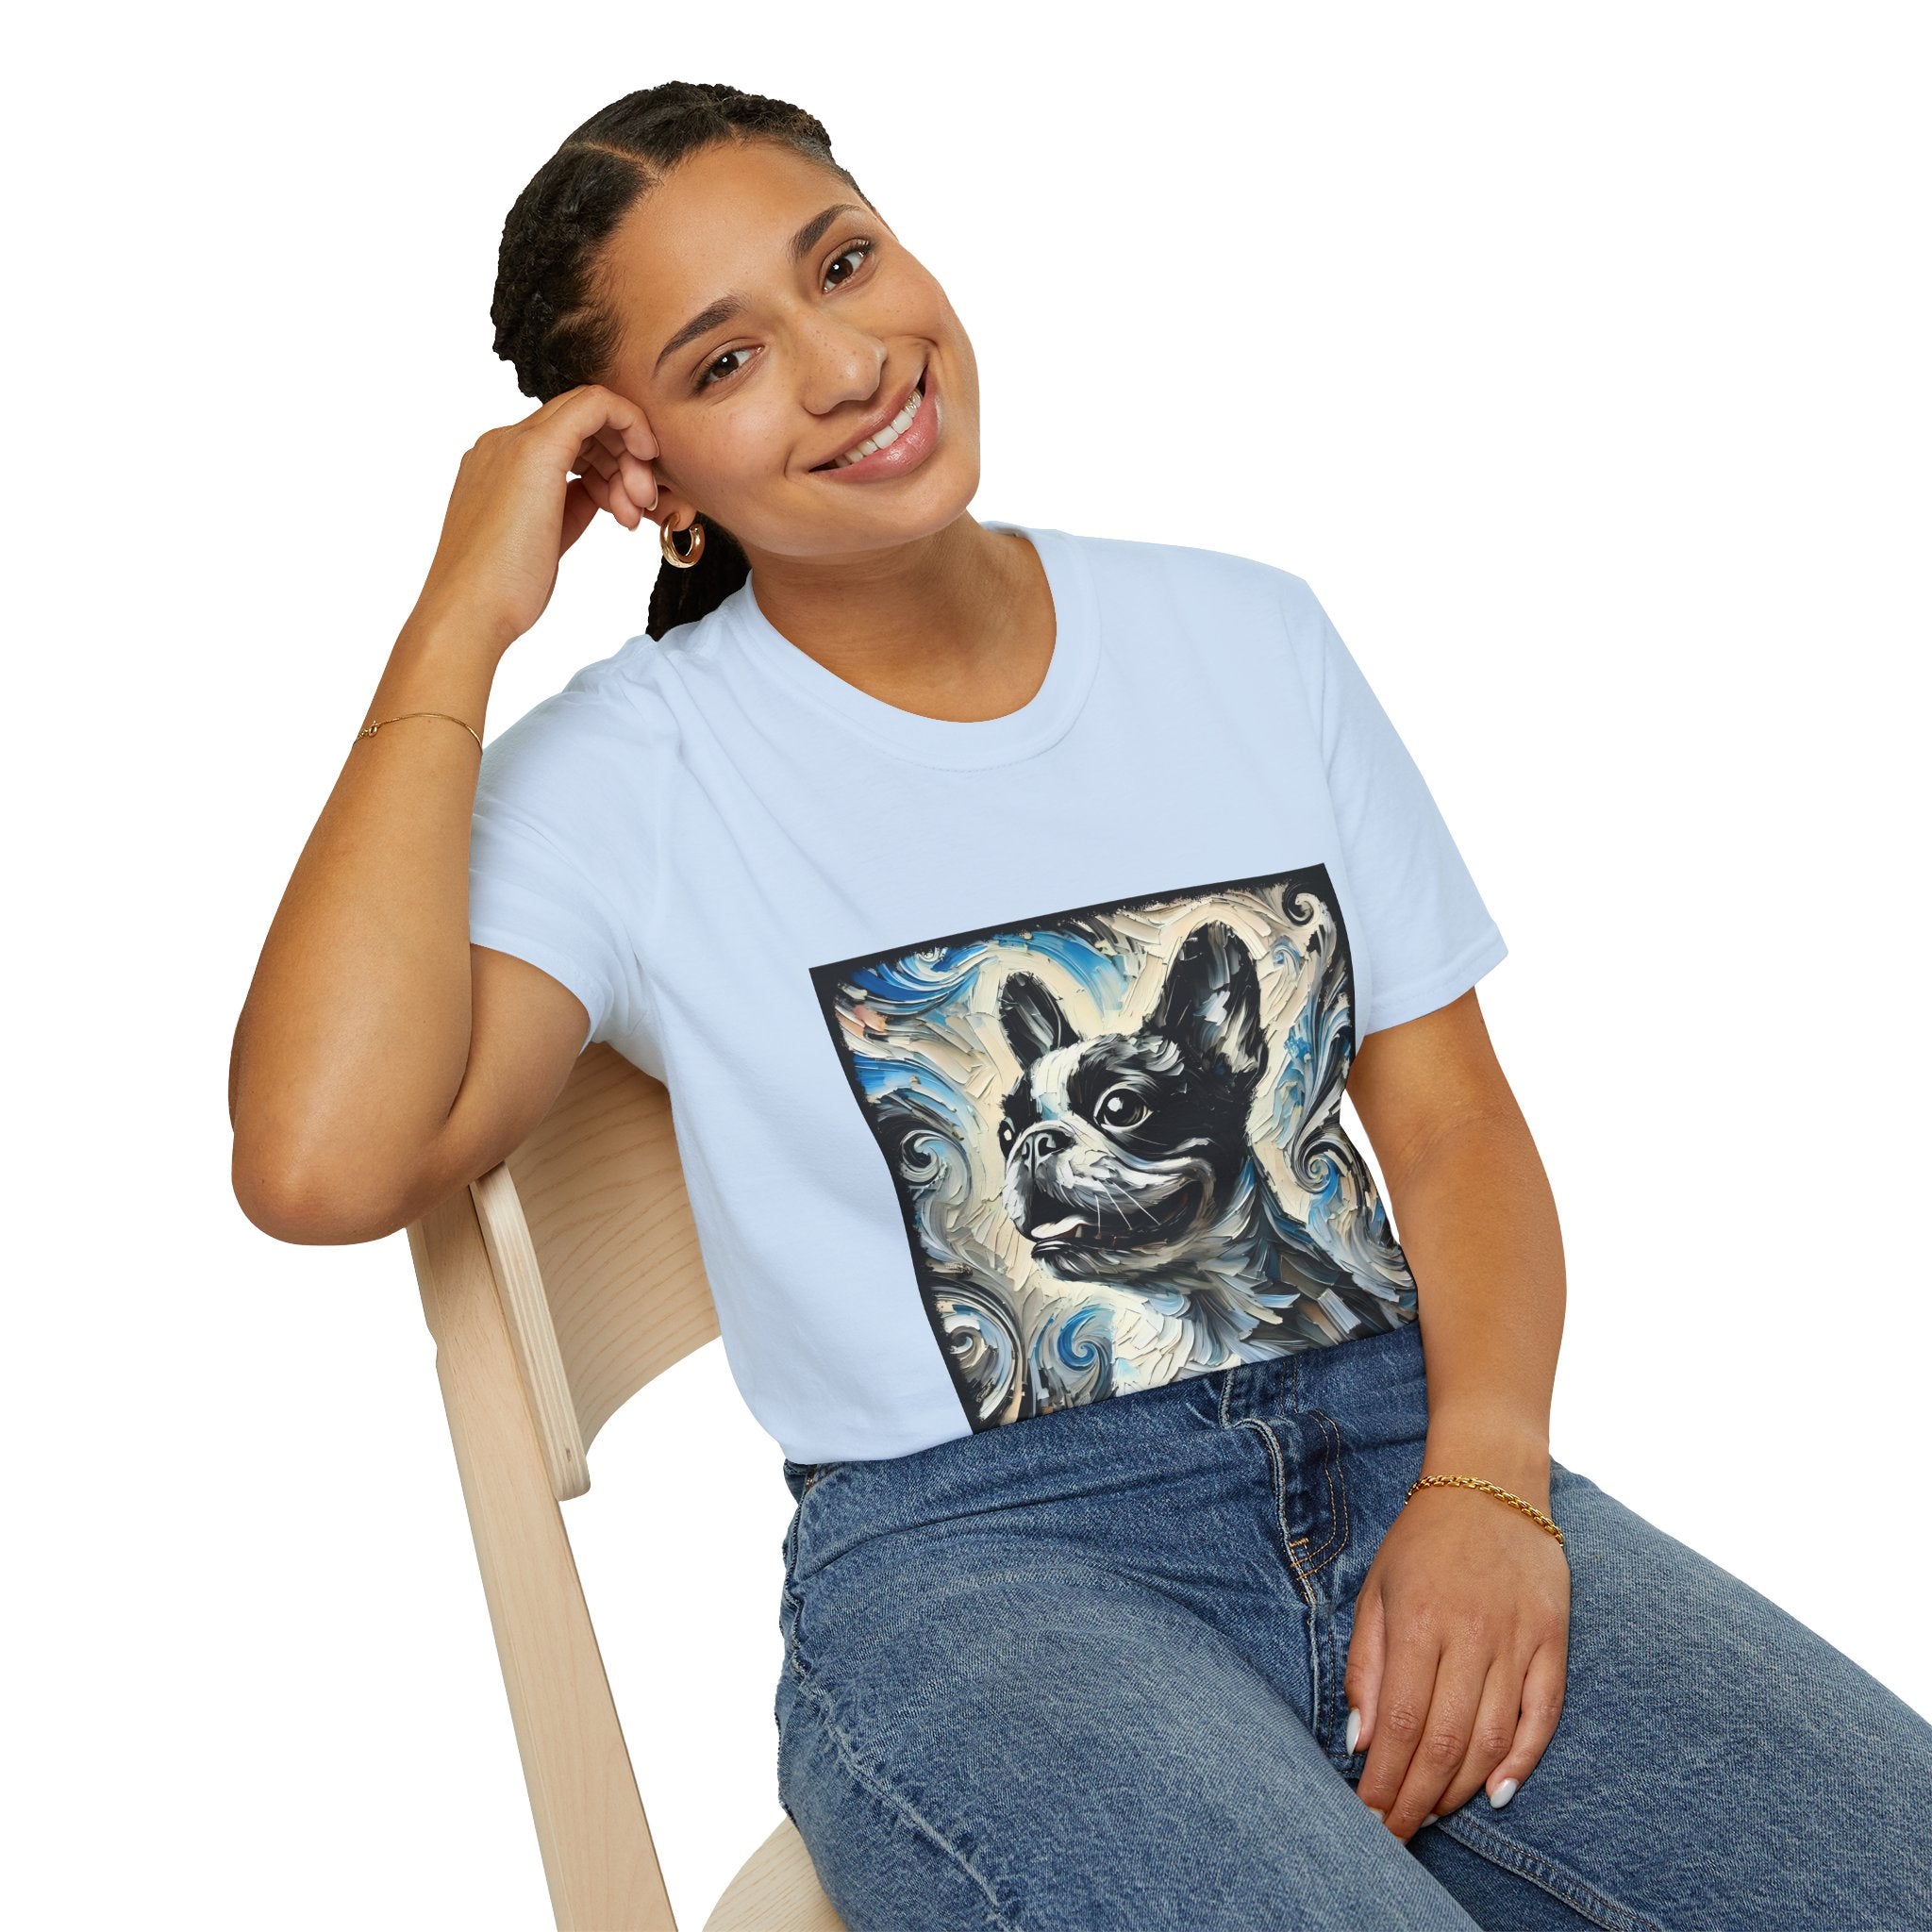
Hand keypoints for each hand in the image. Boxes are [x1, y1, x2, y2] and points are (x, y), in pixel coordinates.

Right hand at [410, 383, 659, 657]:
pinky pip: (596, 405)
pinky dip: (631, 424)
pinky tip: (645, 459)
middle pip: (581, 424)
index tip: (628, 502)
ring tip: (634, 512)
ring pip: (591, 413)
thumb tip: (600, 492)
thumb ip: (570, 505)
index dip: (608, 463)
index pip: (567, 439)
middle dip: (623, 459)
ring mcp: (514, 442)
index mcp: (499, 464)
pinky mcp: (535, 450)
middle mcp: (502, 443)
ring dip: (628, 457)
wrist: (470, 611)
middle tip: (640, 506)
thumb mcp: (547, 538)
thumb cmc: (503, 591)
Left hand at [1344, 1477, 1570, 1840]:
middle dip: (1417, 1799)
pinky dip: (1522, 1761)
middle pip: (1445, 1741)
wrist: (1491, 1483)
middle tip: (1397, 1834)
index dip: (1385, 1780)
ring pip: (1492, 1738)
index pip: (1401, 1723)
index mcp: (1419, 1620)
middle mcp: (1471, 1634)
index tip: (1368, 1817)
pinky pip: (1543, 1715)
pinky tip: (1497, 1793)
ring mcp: (1518, 1638)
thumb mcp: (1376, 1590)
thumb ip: (1365, 1666)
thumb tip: (1360, 1740)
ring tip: (1433, 1814)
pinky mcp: (1553, 1640)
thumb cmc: (1423, 1541)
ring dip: (1461, 1788)